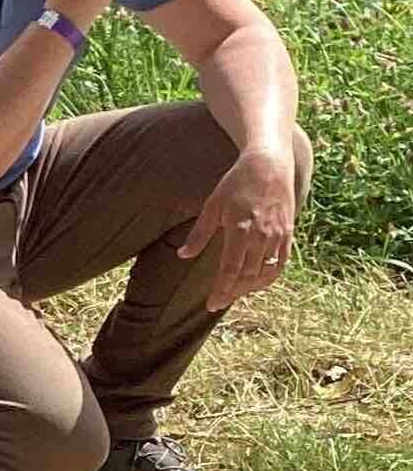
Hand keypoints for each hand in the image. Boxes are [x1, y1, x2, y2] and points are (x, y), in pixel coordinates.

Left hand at [178, 144, 299, 309]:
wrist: (270, 165)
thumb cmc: (236, 184)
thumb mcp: (212, 206)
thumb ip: (199, 234)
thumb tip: (183, 255)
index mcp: (240, 229)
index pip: (231, 269)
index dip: (221, 289)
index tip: (211, 304)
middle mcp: (262, 235)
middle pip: (248, 275)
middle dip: (233, 292)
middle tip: (219, 302)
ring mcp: (278, 235)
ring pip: (266, 272)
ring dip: (250, 287)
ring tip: (235, 293)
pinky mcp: (288, 233)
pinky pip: (281, 262)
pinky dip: (269, 276)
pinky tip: (256, 282)